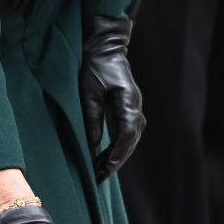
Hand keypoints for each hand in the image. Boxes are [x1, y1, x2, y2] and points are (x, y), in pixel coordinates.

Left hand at [79, 16, 143, 180]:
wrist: (105, 47)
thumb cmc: (95, 66)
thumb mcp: (88, 92)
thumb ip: (92, 117)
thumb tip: (93, 145)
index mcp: (128, 100)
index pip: (127, 132)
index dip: (118, 152)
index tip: (107, 167)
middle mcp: (136, 106)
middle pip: (131, 139)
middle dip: (116, 159)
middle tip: (100, 176)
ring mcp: (135, 107)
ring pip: (131, 138)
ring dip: (118, 155)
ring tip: (102, 172)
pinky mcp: (130, 108)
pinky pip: (128, 133)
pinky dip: (119, 146)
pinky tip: (108, 157)